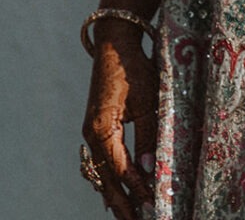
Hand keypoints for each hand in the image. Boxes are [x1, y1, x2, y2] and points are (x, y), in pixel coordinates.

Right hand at [83, 21, 158, 217]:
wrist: (116, 43)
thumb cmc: (134, 69)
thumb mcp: (148, 102)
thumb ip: (148, 138)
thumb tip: (149, 172)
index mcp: (101, 129)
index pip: (119, 170)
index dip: (136, 190)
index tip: (153, 208)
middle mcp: (91, 134)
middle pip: (105, 179)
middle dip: (122, 204)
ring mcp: (92, 131)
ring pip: (102, 173)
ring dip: (116, 195)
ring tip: (129, 216)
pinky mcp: (97, 126)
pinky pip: (102, 161)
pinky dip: (111, 180)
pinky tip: (119, 194)